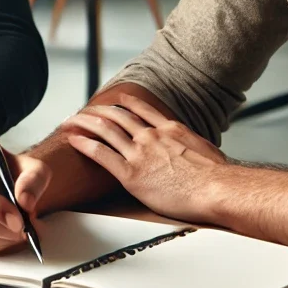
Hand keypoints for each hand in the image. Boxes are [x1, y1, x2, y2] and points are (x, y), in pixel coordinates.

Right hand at [0, 147, 51, 256]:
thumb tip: (24, 201)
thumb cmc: (21, 175)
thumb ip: (34, 180)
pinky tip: (9, 237)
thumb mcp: (36, 169)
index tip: (18, 220)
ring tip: (21, 231)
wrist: (15, 186)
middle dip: (2, 228)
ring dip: (2, 239)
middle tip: (25, 229)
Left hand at [63, 94, 227, 223]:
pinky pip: (101, 154)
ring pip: (105, 130)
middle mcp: (151, 135)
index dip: (125, 103)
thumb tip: (194, 150)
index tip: (116, 100)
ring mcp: (140, 153)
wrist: (216, 188)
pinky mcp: (131, 174)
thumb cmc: (216, 176)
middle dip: (99, 111)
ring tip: (72, 121)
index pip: (141, 109)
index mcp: (169, 129)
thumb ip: (191, 146)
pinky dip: (85, 144)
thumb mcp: (205, 150)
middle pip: (118, 116)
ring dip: (85, 123)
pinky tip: (74, 140)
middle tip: (86, 110)